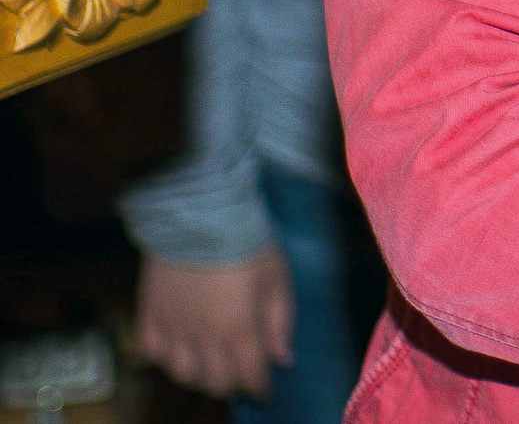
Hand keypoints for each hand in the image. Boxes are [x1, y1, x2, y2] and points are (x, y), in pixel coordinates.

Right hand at [135, 248, 292, 399]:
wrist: (198, 215)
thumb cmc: (245, 244)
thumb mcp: (277, 280)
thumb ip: (280, 323)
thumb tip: (283, 359)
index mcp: (238, 331)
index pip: (249, 377)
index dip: (259, 388)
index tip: (266, 390)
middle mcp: (203, 337)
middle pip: (214, 382)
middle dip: (232, 383)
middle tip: (240, 373)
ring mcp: (173, 328)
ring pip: (182, 373)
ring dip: (198, 375)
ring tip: (210, 364)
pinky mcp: (149, 314)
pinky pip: (151, 352)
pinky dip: (165, 358)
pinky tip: (178, 349)